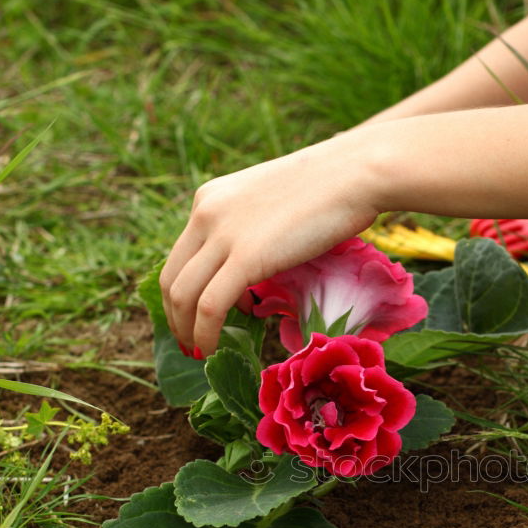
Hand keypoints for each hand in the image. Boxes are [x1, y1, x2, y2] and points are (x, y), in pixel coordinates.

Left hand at [160, 133, 379, 356]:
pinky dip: (204, 334)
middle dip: (176, 318)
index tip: (196, 319)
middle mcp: (205, 213)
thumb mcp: (275, 208)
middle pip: (172, 278)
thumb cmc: (332, 189)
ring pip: (183, 296)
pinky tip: (211, 350)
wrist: (355, 174)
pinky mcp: (245, 257)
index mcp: (210, 199)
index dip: (182, 293)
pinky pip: (210, 306)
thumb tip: (254, 276)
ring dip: (187, 332)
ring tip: (199, 353)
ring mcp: (222, 234)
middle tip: (189, 344)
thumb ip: (255, 236)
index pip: (181, 256)